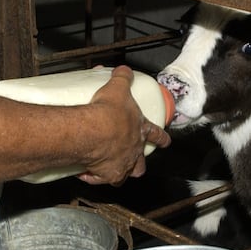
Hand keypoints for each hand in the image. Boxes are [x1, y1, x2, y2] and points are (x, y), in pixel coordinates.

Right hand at [78, 66, 170, 185]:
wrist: (92, 131)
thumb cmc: (108, 111)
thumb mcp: (117, 88)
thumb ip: (123, 78)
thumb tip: (124, 70)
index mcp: (140, 130)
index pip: (157, 135)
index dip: (162, 138)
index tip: (165, 142)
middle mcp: (133, 151)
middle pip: (141, 164)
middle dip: (139, 164)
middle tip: (135, 163)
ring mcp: (122, 165)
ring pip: (125, 175)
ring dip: (120, 173)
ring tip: (112, 171)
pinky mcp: (106, 174)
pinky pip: (100, 179)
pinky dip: (93, 176)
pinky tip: (85, 172)